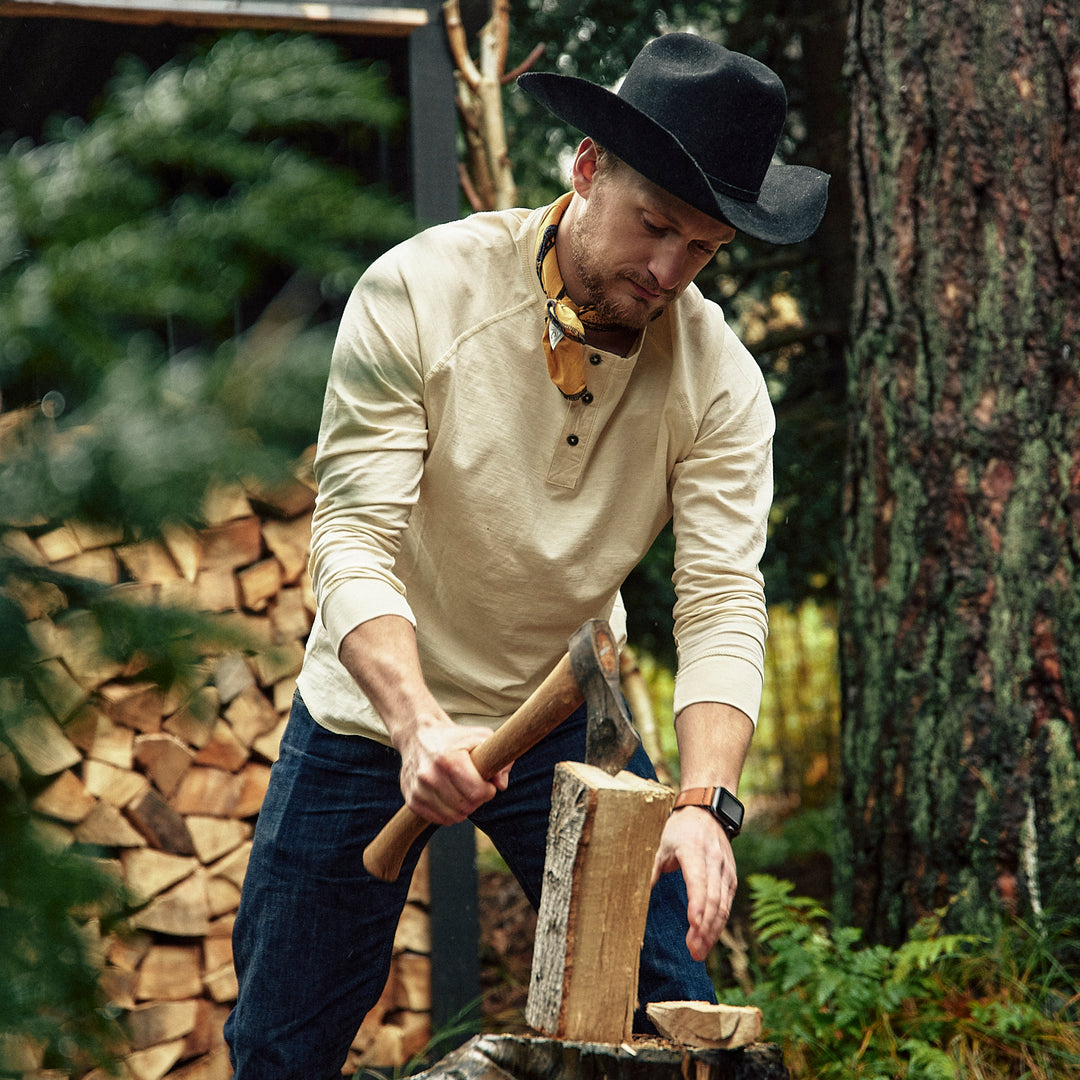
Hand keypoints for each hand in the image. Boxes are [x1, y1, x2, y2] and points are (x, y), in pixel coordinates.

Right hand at [394, 714, 510, 825]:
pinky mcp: (411, 800)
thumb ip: (497, 757)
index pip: (477, 792)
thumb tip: (501, 784)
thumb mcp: (480, 738)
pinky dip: (448, 812)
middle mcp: (429, 775)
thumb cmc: (454, 738)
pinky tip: (449, 796)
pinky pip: (439, 819)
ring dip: (463, 808)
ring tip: (462, 790)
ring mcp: (418, 789)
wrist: (418, 736)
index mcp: (448, 758)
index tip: (487, 783)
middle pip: (466, 807)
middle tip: (475, 786)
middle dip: (477, 800)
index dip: (488, 791)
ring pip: (453, 817)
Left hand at [651, 805, 735, 960]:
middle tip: (693, 951)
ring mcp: (725, 869)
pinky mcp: (731, 877)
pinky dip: (719, 923)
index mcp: (693, 849)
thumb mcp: (660, 843)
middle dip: (704, 927)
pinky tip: (709, 938)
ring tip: (699, 952)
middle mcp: (714, 859)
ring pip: (723, 904)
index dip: (696, 904)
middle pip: (713, 898)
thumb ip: (650, 868)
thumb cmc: (678, 831)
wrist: (705, 812)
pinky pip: (728, 903)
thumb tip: (634, 894)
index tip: (692, 925)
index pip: (698, 880)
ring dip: (713, 931)